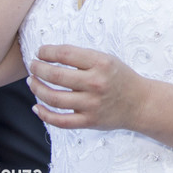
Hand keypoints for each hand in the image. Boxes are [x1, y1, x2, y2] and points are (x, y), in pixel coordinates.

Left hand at [27, 44, 147, 131]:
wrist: (140, 103)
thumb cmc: (120, 78)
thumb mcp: (107, 59)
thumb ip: (82, 58)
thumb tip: (50, 56)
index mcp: (101, 63)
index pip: (66, 54)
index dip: (47, 52)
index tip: (40, 52)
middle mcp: (96, 83)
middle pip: (56, 75)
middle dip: (38, 69)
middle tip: (32, 66)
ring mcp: (92, 104)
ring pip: (53, 98)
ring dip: (37, 89)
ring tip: (32, 82)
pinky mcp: (89, 121)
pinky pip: (60, 121)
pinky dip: (44, 115)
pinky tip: (36, 107)